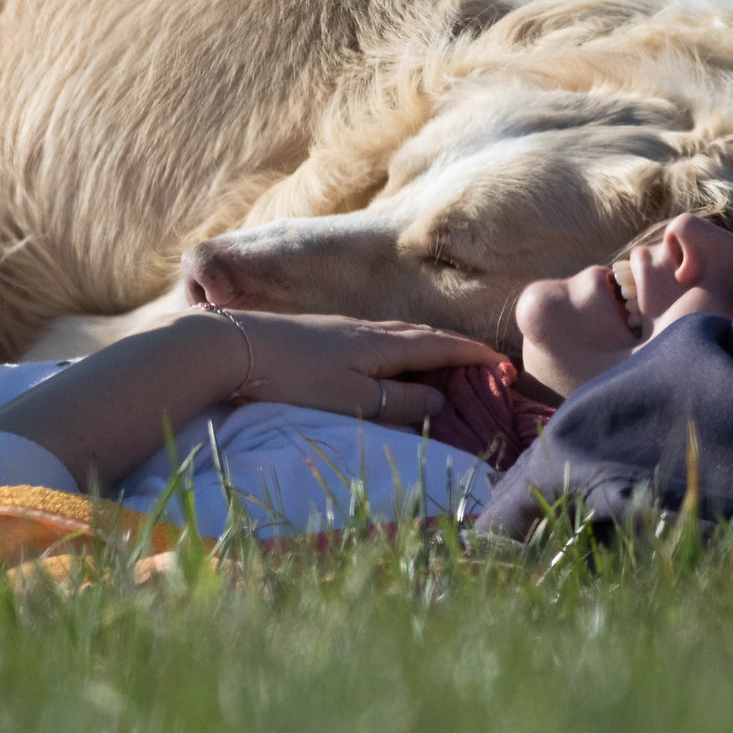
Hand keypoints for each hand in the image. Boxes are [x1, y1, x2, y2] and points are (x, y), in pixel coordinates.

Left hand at [215, 311, 503, 426]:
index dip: (471, 354)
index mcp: (382, 344)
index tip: (501, 361)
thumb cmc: (294, 377)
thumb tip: (440, 403)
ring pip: (394, 334)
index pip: (439, 346)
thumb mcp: (354, 401)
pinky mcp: (316, 333)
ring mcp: (339, 328)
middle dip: (453, 347)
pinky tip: (383, 358)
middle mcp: (365, 329)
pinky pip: (371, 338)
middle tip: (480, 361)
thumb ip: (399, 404)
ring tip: (440, 360)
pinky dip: (394, 347)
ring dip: (423, 345)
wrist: (232, 345)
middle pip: (419, 335)